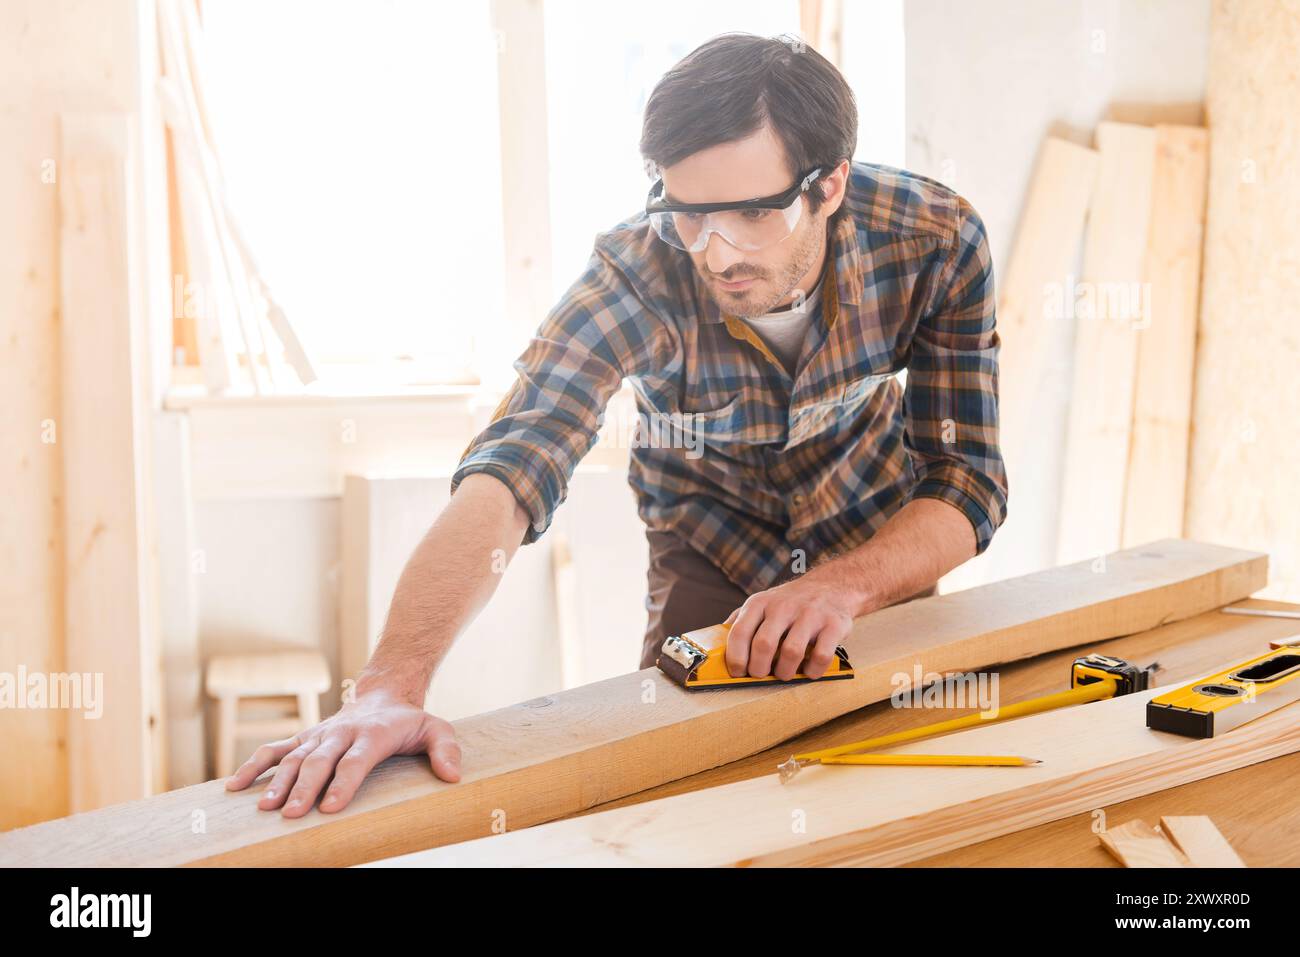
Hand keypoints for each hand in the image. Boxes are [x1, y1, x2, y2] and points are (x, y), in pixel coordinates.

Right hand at [225, 689, 460, 816]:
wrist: (383, 695)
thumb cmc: (409, 721)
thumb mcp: (435, 729)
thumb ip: (446, 749)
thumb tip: (452, 776)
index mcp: (371, 734)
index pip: (355, 761)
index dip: (343, 783)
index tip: (331, 807)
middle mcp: (340, 733)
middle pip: (320, 761)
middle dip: (305, 788)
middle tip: (291, 814)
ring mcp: (318, 735)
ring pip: (293, 757)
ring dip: (277, 782)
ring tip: (264, 808)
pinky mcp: (303, 738)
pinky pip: (273, 750)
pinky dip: (253, 766)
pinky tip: (234, 788)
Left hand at [724, 572, 859, 680]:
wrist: (832, 585)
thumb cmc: (790, 603)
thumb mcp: (762, 603)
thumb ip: (741, 621)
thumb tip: (716, 645)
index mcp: (759, 603)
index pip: (739, 633)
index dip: (735, 659)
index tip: (737, 673)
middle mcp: (783, 606)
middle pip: (763, 645)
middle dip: (759, 669)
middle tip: (761, 675)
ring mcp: (809, 615)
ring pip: (791, 653)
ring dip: (785, 672)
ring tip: (785, 674)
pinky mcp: (833, 625)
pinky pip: (820, 656)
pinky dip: (813, 671)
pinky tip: (809, 671)